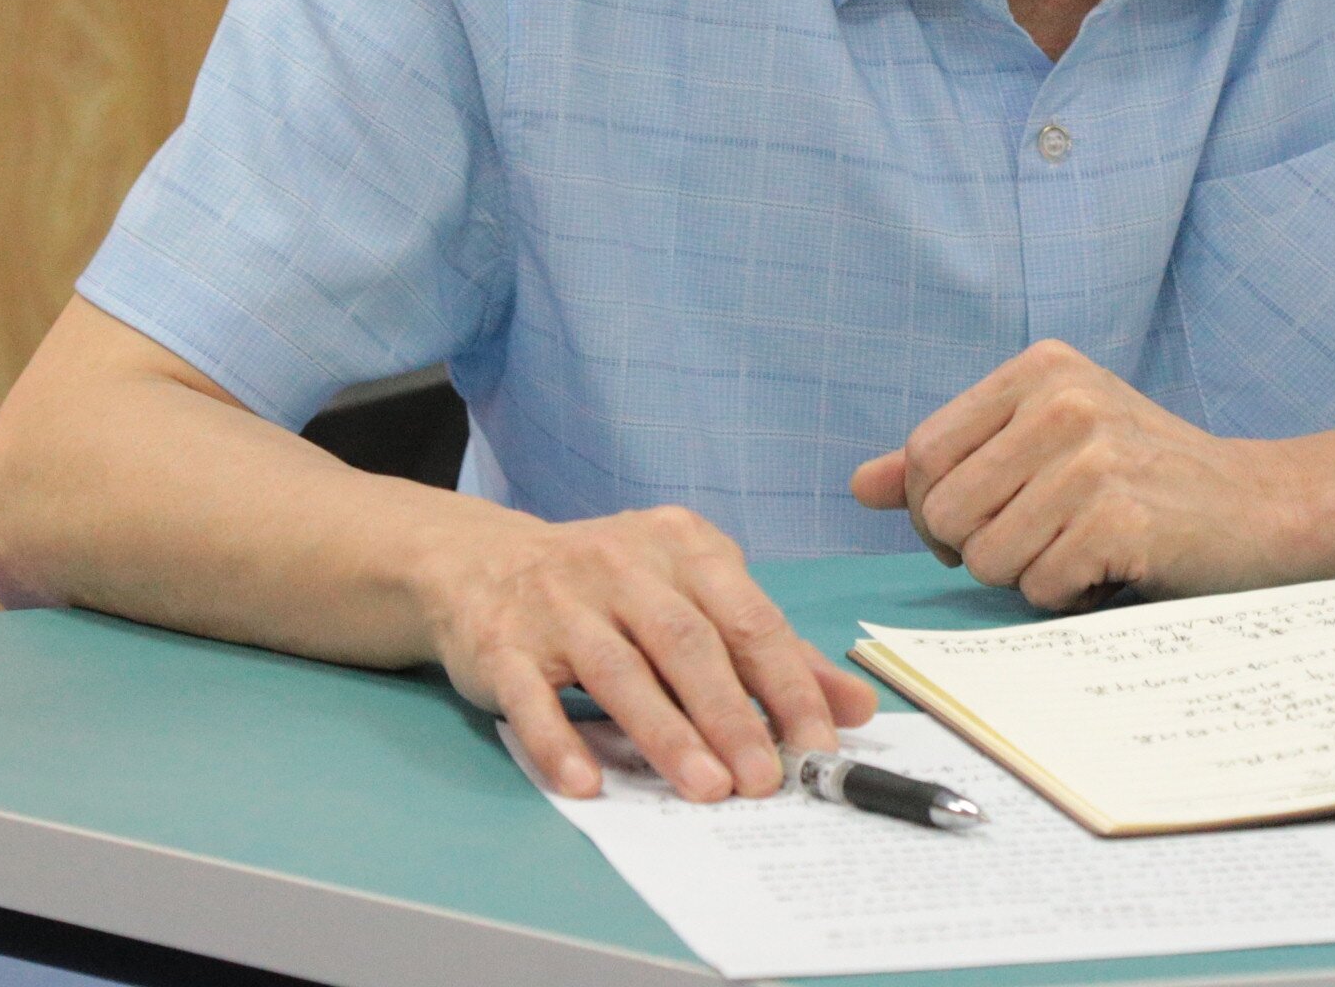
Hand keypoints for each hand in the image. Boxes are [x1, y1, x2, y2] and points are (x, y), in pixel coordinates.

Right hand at [414, 503, 874, 801]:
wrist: (480, 561)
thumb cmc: (608, 587)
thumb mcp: (693, 595)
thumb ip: (770, 652)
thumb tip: (855, 708)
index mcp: (682, 547)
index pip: (748, 617)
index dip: (788, 684)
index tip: (819, 745)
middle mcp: (621, 565)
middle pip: (686, 643)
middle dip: (731, 715)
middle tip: (763, 780)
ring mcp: (557, 601)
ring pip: (618, 669)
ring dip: (664, 733)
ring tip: (705, 788)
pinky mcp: (502, 642)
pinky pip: (533, 696)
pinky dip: (559, 741)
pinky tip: (588, 783)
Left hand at [849, 340, 1302, 607]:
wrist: (1265, 506)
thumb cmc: (1149, 478)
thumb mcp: (1050, 441)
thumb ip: (957, 458)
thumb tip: (860, 486)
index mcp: (1040, 369)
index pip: (925, 453)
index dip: (934, 510)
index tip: (975, 528)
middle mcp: (1063, 400)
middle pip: (946, 511)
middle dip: (982, 550)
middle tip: (1044, 541)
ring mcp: (1094, 457)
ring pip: (987, 556)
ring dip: (1028, 576)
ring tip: (1082, 549)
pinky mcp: (1121, 517)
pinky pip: (1039, 587)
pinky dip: (1068, 597)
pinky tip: (1112, 568)